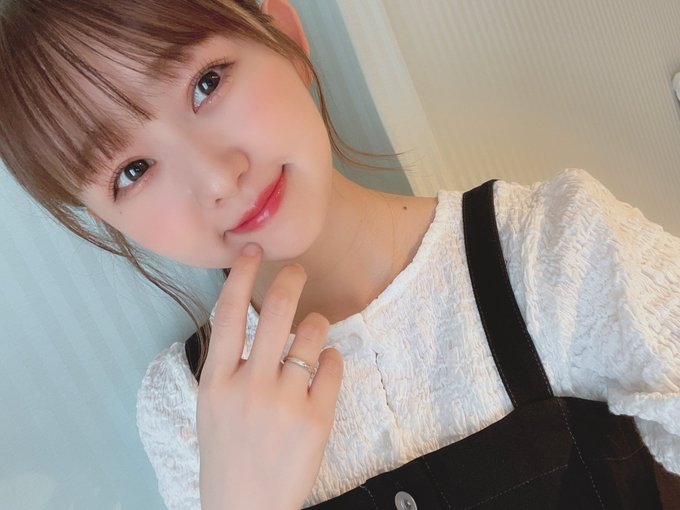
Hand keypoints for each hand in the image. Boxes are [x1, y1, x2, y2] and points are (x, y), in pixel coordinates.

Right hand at [197, 243, 343, 509]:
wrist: (246, 508)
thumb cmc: (228, 455)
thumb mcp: (212, 407)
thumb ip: (228, 367)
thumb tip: (251, 321)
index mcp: (217, 382)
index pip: (229, 315)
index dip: (240, 277)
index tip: (251, 250)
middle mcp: (249, 385)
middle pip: (275, 314)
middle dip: (290, 281)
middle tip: (298, 270)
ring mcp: (284, 401)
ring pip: (312, 335)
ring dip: (316, 324)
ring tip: (313, 333)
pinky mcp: (316, 418)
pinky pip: (333, 365)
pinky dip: (332, 358)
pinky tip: (325, 366)